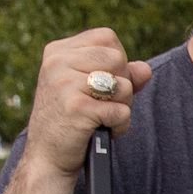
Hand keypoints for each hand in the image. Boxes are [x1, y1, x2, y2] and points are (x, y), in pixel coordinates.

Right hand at [26, 30, 145, 179]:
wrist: (47, 156)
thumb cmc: (72, 120)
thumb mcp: (92, 90)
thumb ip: (121, 75)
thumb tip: (145, 69)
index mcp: (58, 51)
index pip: (108, 37)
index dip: (117, 62)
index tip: (103, 82)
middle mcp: (57, 62)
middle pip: (118, 59)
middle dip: (123, 85)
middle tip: (103, 103)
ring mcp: (65, 84)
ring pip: (124, 85)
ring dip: (123, 107)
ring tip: (100, 117)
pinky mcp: (76, 108)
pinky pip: (121, 111)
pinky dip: (120, 126)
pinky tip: (101, 130)